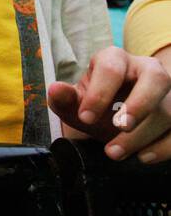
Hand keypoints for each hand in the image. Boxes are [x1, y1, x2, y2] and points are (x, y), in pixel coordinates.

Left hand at [49, 46, 170, 163]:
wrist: (117, 116)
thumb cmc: (96, 105)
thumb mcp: (76, 102)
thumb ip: (64, 98)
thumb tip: (55, 89)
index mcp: (116, 59)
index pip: (112, 68)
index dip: (99, 93)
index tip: (85, 117)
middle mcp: (148, 69)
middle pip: (156, 79)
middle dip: (139, 105)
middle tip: (119, 127)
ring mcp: (169, 92)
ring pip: (170, 109)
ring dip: (145, 134)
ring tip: (116, 153)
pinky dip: (164, 147)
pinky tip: (144, 157)